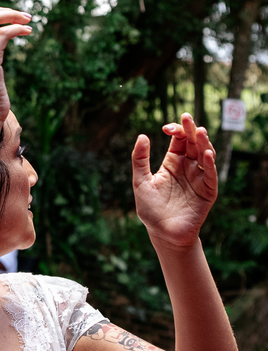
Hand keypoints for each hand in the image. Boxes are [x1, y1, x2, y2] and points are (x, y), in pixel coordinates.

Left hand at [132, 113, 218, 248]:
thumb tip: (142, 135)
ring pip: (205, 156)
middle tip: (187, 118)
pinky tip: (205, 153)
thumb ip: (139, 160)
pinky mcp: (208, 191)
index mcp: (172, 163)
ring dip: (203, 143)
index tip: (166, 127)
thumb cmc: (150, 208)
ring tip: (199, 131)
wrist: (162, 232)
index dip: (176, 131)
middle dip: (190, 130)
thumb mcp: (140, 181)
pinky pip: (211, 175)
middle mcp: (188, 167)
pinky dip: (209, 164)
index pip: (179, 141)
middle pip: (193, 144)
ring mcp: (199, 178)